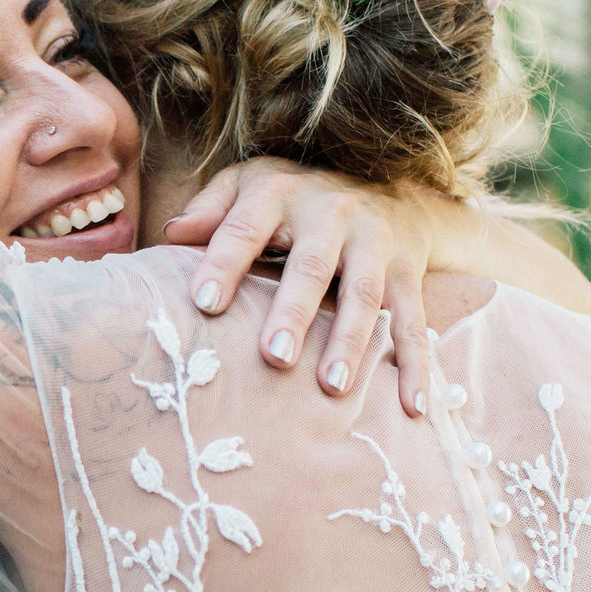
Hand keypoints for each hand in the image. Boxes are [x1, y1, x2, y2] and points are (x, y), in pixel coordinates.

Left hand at [163, 160, 438, 412]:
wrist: (392, 187)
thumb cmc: (298, 197)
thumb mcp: (252, 182)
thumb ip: (211, 207)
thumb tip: (172, 235)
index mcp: (281, 193)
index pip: (245, 227)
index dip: (224, 262)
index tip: (204, 302)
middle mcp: (333, 214)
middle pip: (312, 266)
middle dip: (294, 312)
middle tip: (274, 358)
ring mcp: (376, 244)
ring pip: (365, 295)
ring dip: (350, 342)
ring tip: (332, 388)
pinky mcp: (409, 273)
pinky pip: (414, 322)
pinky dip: (418, 366)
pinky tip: (412, 408)